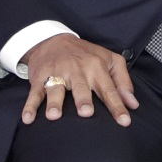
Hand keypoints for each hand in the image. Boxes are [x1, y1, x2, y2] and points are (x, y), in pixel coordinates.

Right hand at [20, 32, 137, 126]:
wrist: (53, 40)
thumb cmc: (86, 55)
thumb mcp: (110, 61)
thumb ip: (123, 82)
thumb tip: (133, 104)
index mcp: (96, 67)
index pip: (109, 89)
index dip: (117, 106)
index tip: (124, 121)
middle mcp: (77, 70)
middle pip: (81, 87)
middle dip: (83, 99)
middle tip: (86, 113)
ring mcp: (56, 74)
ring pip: (55, 89)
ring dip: (54, 102)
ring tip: (54, 116)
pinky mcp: (40, 79)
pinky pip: (34, 93)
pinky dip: (30, 106)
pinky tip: (28, 118)